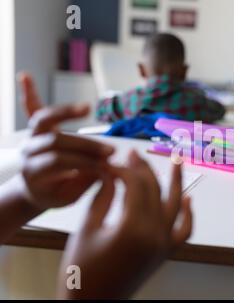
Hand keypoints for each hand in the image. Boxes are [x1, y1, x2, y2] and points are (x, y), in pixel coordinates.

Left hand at [18, 72, 114, 209]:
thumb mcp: (70, 196)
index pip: (58, 162)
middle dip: (85, 145)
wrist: (37, 190)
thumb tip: (109, 167)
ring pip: (44, 119)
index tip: (107, 164)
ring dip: (65, 111)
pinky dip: (29, 92)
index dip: (83, 162)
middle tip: (110, 150)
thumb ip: (88, 180)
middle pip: (56, 141)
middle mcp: (29, 151)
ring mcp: (31, 136)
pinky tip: (25, 76)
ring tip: (86, 108)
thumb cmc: (56, 193)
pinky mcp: (37, 128)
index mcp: (33, 172)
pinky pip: (32, 107)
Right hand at [59, 151, 192, 298]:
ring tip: (177, 160)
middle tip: (132, 155)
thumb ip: (102, 197)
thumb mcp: (86, 228)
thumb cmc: (81, 271)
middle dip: (142, 169)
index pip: (134, 185)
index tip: (109, 164)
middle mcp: (154, 235)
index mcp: (132, 228)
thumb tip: (108, 172)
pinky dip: (188, 215)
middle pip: (154, 190)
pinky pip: (184, 231)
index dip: (122, 169)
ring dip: (177, 181)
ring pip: (176, 205)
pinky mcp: (165, 253)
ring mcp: (163, 244)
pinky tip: (187, 200)